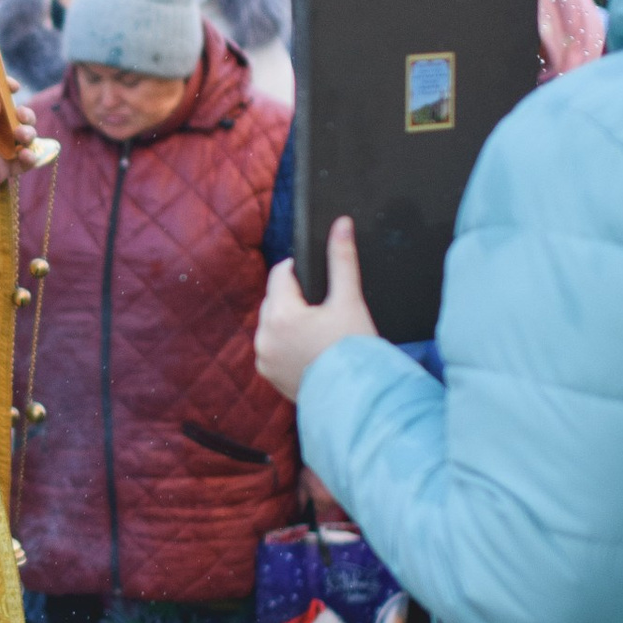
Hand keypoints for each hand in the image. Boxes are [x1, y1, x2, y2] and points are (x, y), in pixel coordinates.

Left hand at [0, 81, 22, 203]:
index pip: (0, 97)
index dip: (8, 89)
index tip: (14, 87)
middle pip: (20, 117)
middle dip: (26, 115)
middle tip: (21, 116)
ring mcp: (4, 148)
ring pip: (26, 137)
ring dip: (29, 134)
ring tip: (22, 136)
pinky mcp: (8, 167)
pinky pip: (25, 162)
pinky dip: (31, 158)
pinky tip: (27, 156)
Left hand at [256, 216, 379, 399]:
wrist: (358, 398)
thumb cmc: (356, 349)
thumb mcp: (350, 300)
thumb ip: (342, 259)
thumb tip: (341, 223)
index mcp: (281, 314)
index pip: (280, 274)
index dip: (298, 271)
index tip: (318, 280)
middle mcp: (264, 336)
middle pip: (274, 300)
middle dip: (294, 298)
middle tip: (322, 306)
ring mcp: (264, 358)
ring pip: (272, 324)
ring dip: (288, 321)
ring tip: (317, 328)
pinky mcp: (268, 376)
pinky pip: (272, 348)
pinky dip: (286, 344)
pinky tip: (308, 348)